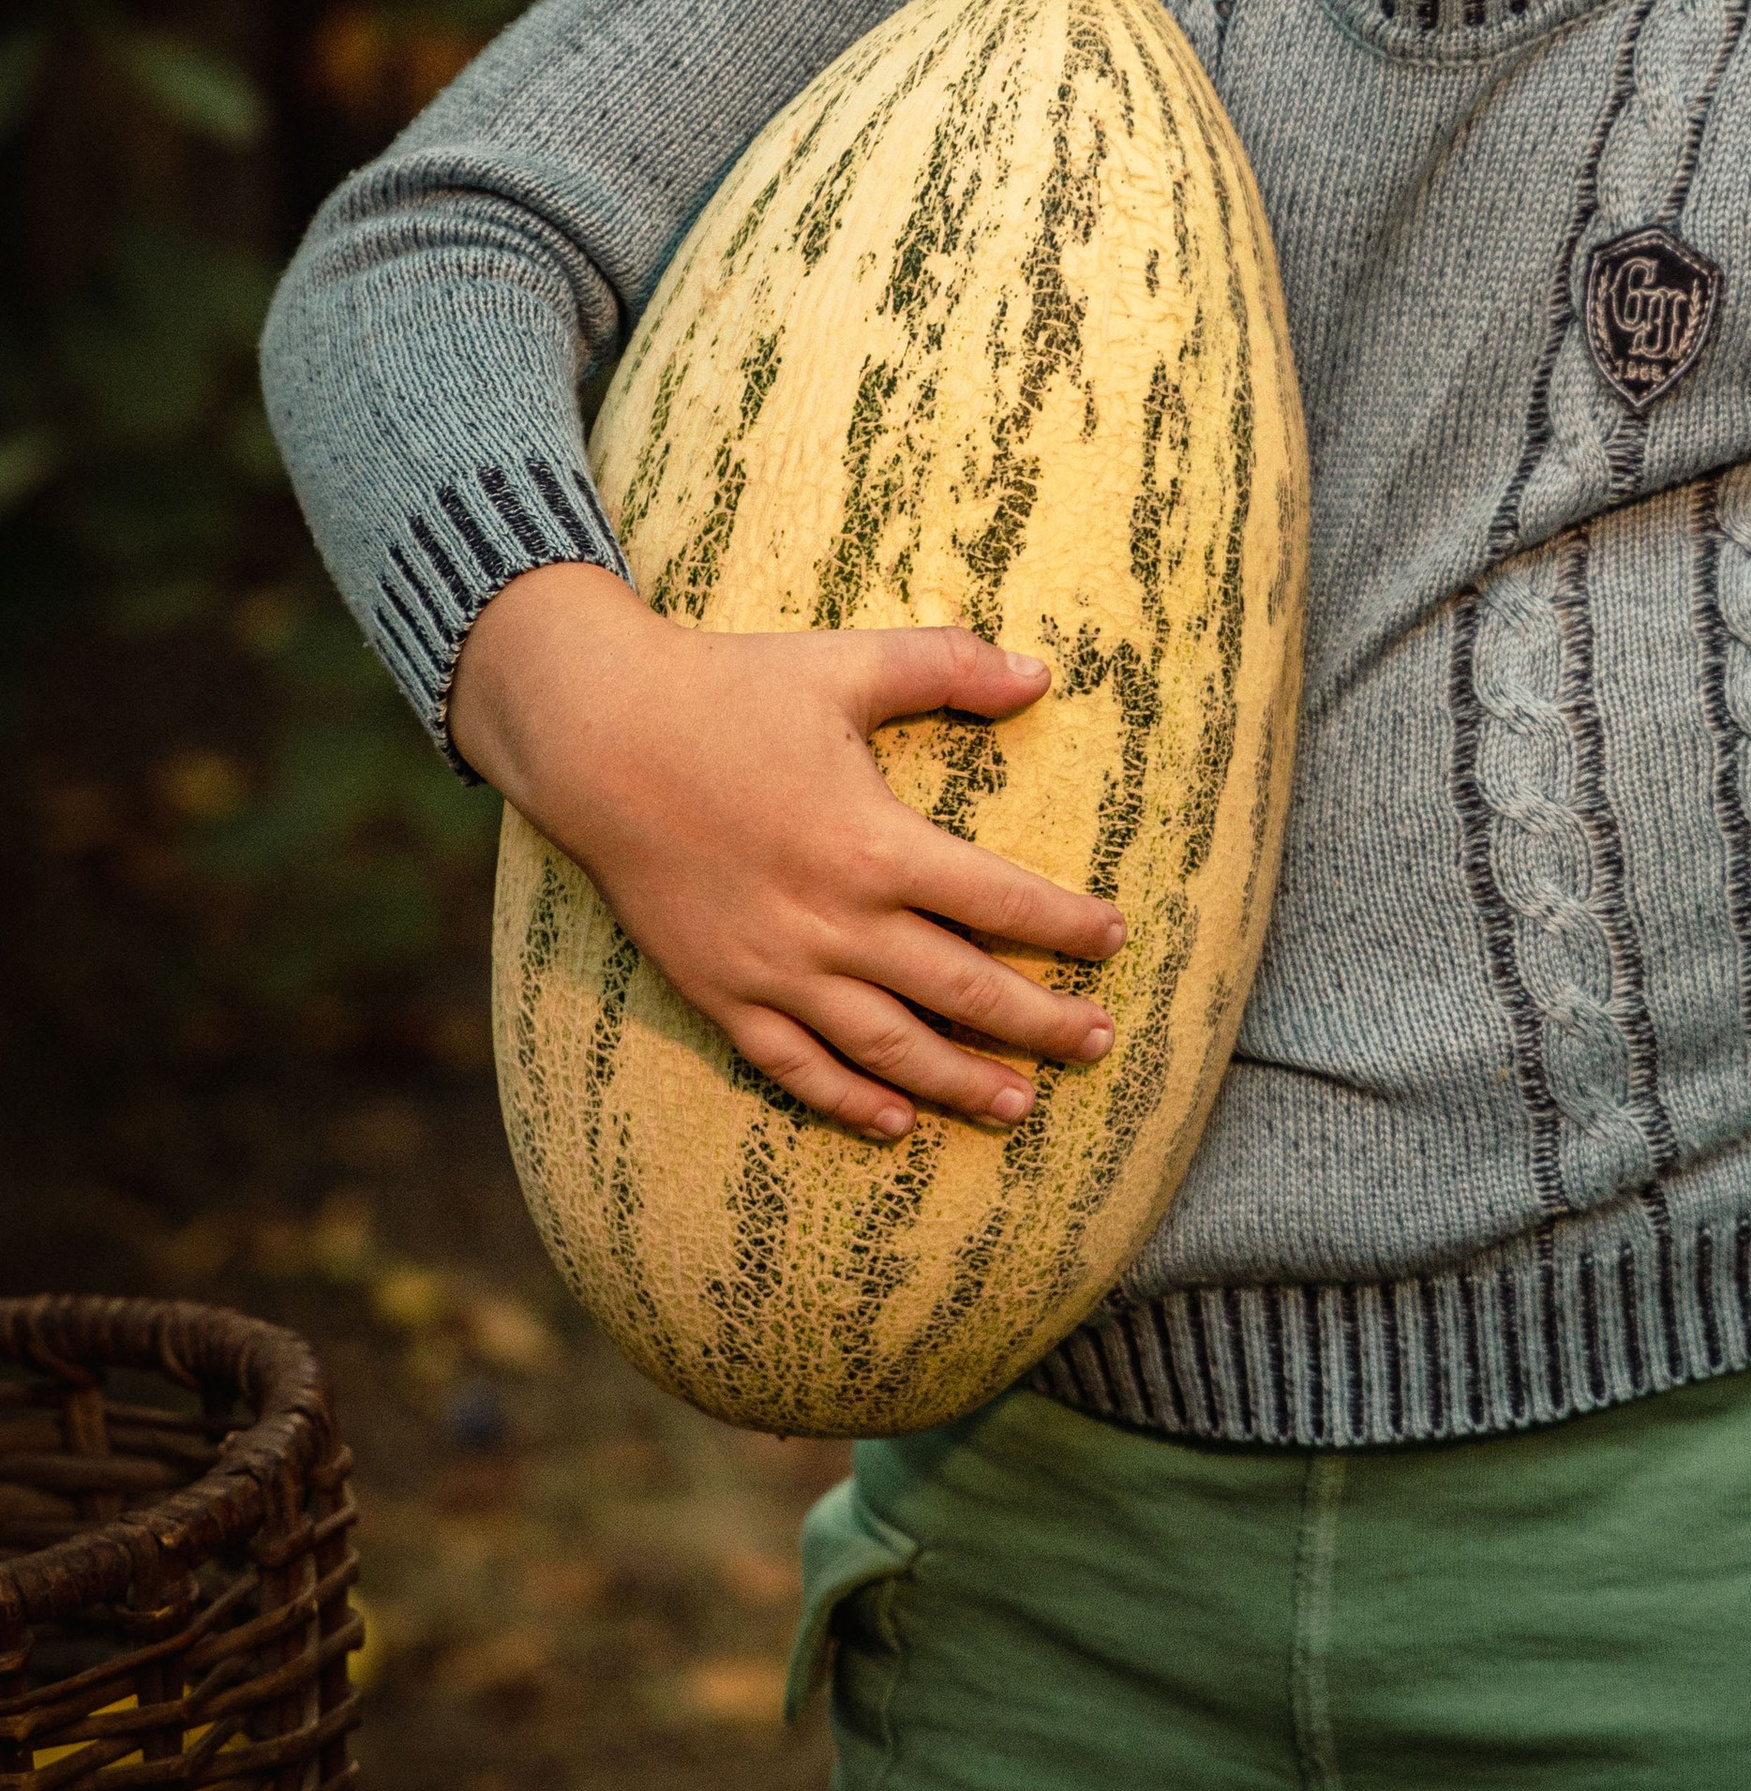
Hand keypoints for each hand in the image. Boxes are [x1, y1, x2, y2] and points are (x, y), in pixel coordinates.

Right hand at [451, 561, 1124, 1143]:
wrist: (597, 735)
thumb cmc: (728, 690)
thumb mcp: (847, 664)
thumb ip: (950, 665)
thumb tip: (1042, 673)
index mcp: (877, 844)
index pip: (1000, 901)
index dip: (1065, 926)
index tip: (1113, 938)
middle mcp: (835, 921)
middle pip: (961, 989)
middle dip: (1039, 1021)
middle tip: (1100, 1043)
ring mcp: (775, 967)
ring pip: (887, 1046)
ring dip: (958, 1081)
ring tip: (1018, 1107)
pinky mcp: (719, 991)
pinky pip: (793, 1066)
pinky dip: (846, 1102)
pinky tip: (893, 1125)